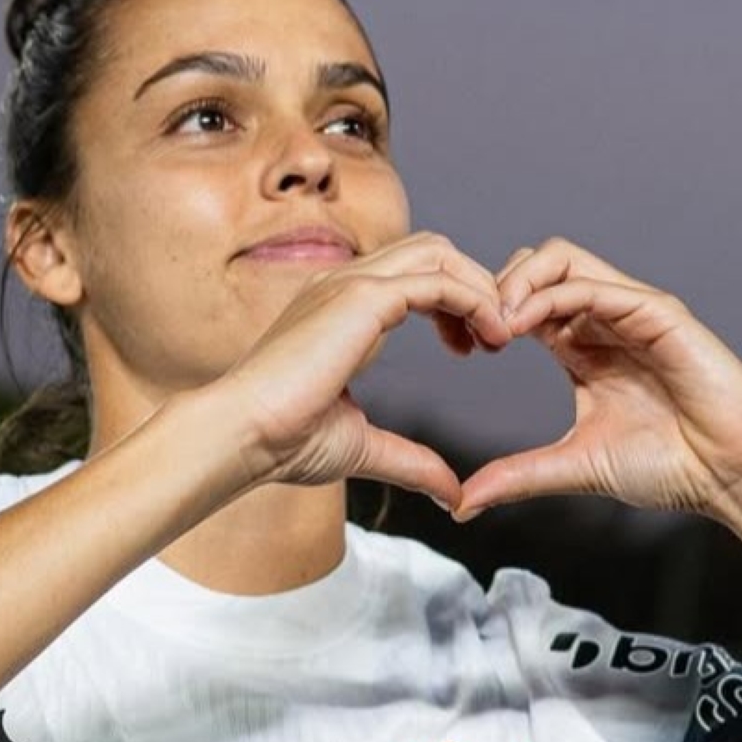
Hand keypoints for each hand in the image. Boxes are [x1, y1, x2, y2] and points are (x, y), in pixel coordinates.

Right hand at [212, 232, 513, 509]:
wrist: (241, 435)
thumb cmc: (280, 442)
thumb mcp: (360, 447)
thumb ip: (410, 460)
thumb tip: (450, 491)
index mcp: (337, 308)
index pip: (411, 273)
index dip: (452, 301)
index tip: (472, 347)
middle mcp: (342, 283)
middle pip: (431, 250)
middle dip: (474, 284)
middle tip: (496, 338)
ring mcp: (349, 283)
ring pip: (438, 253)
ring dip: (480, 288)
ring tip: (501, 336)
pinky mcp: (361, 298)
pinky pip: (438, 281)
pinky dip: (475, 301)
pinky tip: (490, 339)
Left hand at [455, 238, 741, 521]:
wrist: (730, 475)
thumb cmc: (670, 467)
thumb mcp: (575, 467)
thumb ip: (519, 476)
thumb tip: (462, 504)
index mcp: (582, 346)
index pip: (523, 300)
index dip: (485, 313)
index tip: (463, 350)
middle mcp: (604, 320)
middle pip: (535, 265)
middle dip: (494, 288)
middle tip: (474, 333)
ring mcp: (631, 310)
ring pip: (560, 259)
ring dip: (517, 283)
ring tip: (495, 326)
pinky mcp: (658, 312)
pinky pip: (596, 285)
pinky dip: (552, 297)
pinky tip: (524, 328)